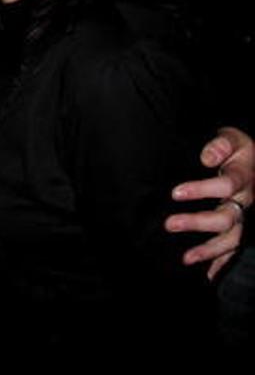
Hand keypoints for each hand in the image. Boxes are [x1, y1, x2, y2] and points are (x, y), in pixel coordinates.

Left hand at [166, 126, 252, 278]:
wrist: (252, 159)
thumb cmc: (237, 148)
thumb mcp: (233, 138)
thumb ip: (220, 144)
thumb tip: (206, 158)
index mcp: (244, 177)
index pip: (226, 185)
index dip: (202, 190)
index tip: (175, 193)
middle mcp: (246, 200)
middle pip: (226, 217)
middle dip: (198, 223)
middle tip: (169, 224)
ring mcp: (245, 216)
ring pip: (231, 238)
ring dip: (209, 250)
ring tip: (185, 259)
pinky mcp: (242, 226)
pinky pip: (234, 248)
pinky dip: (221, 263)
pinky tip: (207, 276)